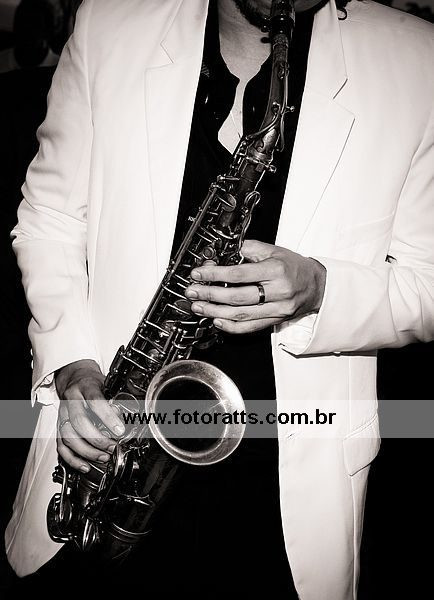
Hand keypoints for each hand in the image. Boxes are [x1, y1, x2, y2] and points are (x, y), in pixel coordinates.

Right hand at [55, 359, 124, 472]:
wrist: (74, 378)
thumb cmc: (92, 383)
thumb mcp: (107, 385)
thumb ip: (115, 400)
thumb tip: (126, 419)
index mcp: (85, 387)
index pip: (95, 401)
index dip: (108, 417)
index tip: (120, 430)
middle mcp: (71, 400)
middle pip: (79, 422)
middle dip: (97, 438)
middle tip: (112, 447)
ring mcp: (62, 414)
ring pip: (68, 436)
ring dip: (87, 451)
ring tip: (103, 457)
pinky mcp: (58, 426)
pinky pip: (61, 446)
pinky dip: (72, 459)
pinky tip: (85, 465)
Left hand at [185, 239, 325, 333]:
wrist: (316, 285)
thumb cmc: (294, 267)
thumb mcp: (274, 250)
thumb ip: (249, 250)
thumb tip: (224, 254)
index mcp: (276, 270)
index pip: (239, 274)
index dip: (215, 274)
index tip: (199, 273)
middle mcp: (277, 292)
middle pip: (237, 297)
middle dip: (210, 295)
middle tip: (193, 292)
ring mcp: (277, 309)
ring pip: (241, 314)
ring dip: (215, 311)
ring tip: (199, 306)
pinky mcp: (275, 320)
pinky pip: (251, 327)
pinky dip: (232, 326)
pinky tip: (217, 321)